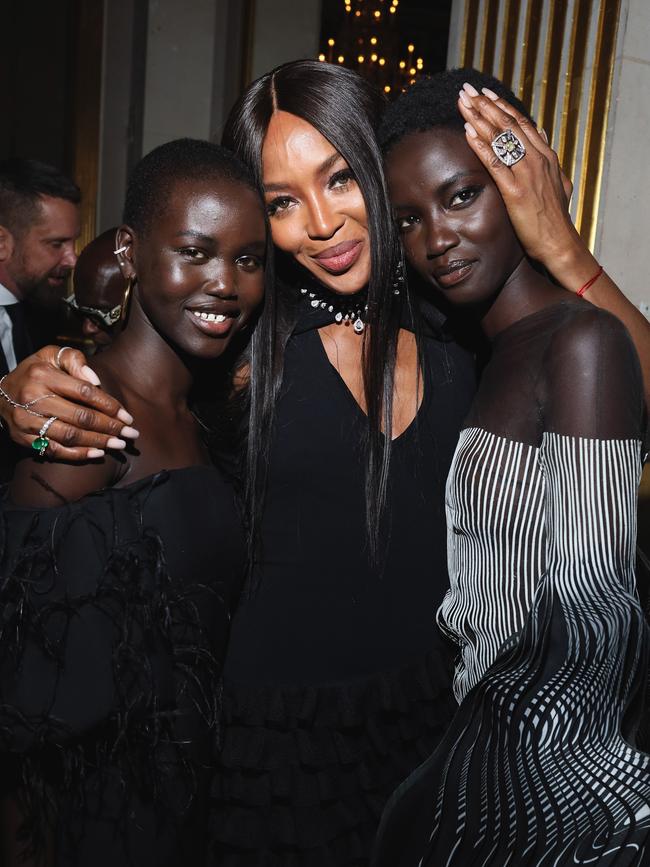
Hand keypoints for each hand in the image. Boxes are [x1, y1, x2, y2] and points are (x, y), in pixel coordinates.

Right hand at [0, 346, 138, 460]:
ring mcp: (27, 421)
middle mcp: (33, 399)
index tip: (128, 417)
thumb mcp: (50, 355)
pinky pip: (55, 450)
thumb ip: (75, 360)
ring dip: (98, 442)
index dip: (109, 406)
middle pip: (80, 417)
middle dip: (109, 427)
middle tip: (130, 435)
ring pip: (70, 436)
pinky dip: (78, 454)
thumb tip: (96, 380)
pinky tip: (98, 454)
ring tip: (119, 445)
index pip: (84, 392)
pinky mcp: (24, 438)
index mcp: (43, 376)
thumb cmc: (34, 372)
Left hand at [456, 84, 584, 267]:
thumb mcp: (557, 183)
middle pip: (507, 124)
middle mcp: (537, 160)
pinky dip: (481, 145)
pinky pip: (495, 163)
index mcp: (546, 157)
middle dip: (485, 105)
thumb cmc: (554, 219)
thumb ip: (549, 160)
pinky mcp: (515, 191)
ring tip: (463, 102)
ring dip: (479, 117)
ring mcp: (527, 174)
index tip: (485, 94)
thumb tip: (545, 136)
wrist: (559, 243)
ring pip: (501, 137)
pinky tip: (467, 132)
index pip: (521, 123)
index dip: (501, 107)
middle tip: (466, 90)